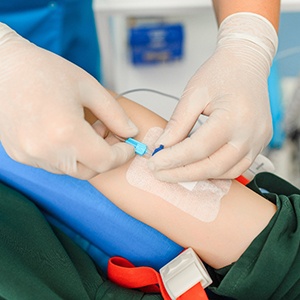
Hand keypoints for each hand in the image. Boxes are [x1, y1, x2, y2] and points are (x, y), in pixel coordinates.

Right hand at [0, 24, 137, 178]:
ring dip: (86, 156)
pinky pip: (53, 164)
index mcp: (65, 132)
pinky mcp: (20, 155)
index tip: (130, 145)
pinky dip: (67, 155)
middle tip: (106, 132)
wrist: (3, 66)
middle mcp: (46, 150)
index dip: (123, 155)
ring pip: (72, 170)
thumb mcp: (89, 87)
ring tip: (83, 128)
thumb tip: (131, 132)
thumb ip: (115, 114)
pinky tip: (65, 133)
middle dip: (106, 156)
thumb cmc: (46, 71)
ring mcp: (30, 155)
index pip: (105, 161)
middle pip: (90, 171)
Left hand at [149, 13, 277, 181]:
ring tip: (174, 172)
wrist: (247, 63)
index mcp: (233, 117)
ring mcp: (258, 141)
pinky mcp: (260, 144)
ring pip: (225, 172)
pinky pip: (236, 168)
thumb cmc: (221, 72)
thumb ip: (178, 124)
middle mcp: (250, 134)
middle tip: (160, 174)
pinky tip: (196, 168)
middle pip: (212, 166)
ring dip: (197, 176)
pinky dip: (214, 172)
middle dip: (182, 174)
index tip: (154, 164)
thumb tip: (163, 147)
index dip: (173, 159)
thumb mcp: (193, 94)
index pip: (198, 148)